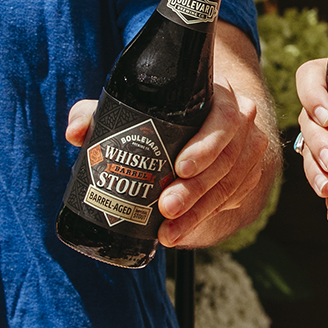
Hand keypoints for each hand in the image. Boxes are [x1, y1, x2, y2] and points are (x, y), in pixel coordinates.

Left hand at [66, 22, 279, 248]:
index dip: (205, 146)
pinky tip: (182, 232)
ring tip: (169, 231)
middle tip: (166, 208)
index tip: (179, 168)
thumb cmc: (165, 111)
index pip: (223, 118)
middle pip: (226, 160)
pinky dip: (206, 218)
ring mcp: (251, 150)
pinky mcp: (250, 176)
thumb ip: (101, 112)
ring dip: (199, 212)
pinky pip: (233, 201)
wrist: (209, 123)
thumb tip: (76, 133)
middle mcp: (243, 120)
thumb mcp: (134, 106)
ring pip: (230, 186)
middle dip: (195, 189)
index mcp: (220, 95)